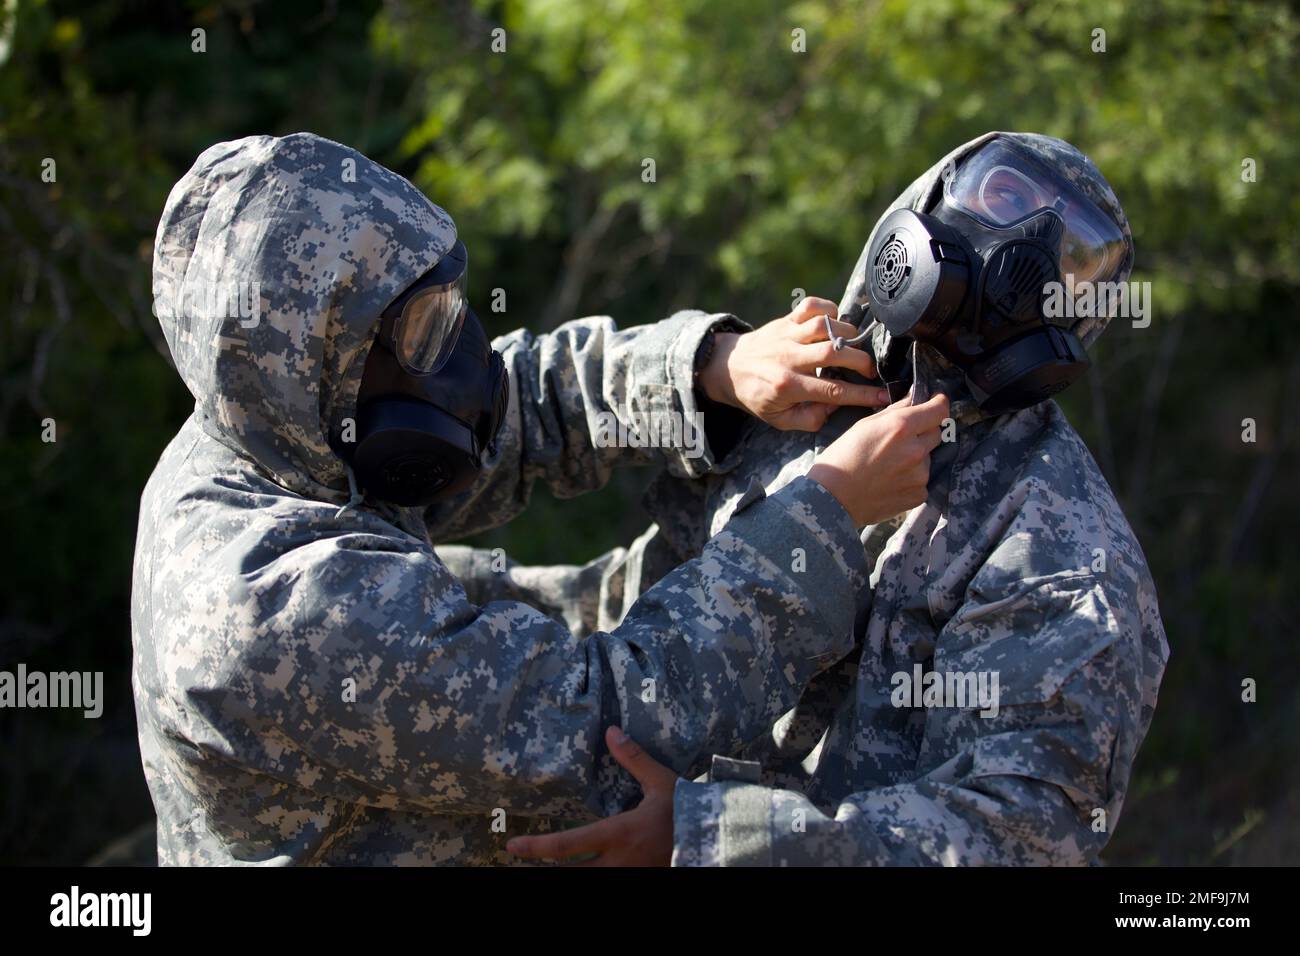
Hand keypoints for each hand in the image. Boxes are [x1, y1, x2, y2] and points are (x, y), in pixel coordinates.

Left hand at [506, 727, 677, 866]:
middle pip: (570, 876)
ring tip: (547, 869)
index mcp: (619, 834)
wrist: (716, 840)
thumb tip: (612, 732)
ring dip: (566, 876)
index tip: (512, 846)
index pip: (568, 845)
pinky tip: (583, 868)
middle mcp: (618, 863)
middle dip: (544, 873)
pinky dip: (593, 876)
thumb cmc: (687, 811)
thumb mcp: (661, 781)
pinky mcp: (640, 881)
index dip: (536, 847)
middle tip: (520, 865)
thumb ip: (634, 758)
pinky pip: (608, 883)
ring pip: (586, 883)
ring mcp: (628, 876)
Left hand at [698, 296, 889, 430]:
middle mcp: (788, 358)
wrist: (728, 368)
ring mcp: (787, 335)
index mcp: (788, 386)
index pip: (832, 391)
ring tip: (853, 347)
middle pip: (833, 352)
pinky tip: (835, 322)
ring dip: (847, 334)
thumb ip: (809, 419)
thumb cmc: (758, 395)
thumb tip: (835, 407)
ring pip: (825, 326)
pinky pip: (811, 306)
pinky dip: (828, 309)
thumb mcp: (780, 419)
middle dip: (860, 361)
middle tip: (871, 370)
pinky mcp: (786, 319)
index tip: (883, 396)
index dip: (862, 394)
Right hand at [807, 391, 949, 527]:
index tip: (935, 402)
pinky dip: (911, 478)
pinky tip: (891, 480)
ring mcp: (920, 475)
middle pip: (936, 433)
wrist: (833, 499)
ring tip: (890, 465)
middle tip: (902, 438)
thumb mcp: (864, 425)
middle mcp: (915, 450)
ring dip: (916, 456)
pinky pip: (922, 480)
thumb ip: (895, 411)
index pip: (939, 410)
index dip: (939, 403)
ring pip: (928, 457)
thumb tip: (914, 398)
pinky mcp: (918, 495)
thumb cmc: (842, 458)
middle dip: (924, 431)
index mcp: (901, 427)